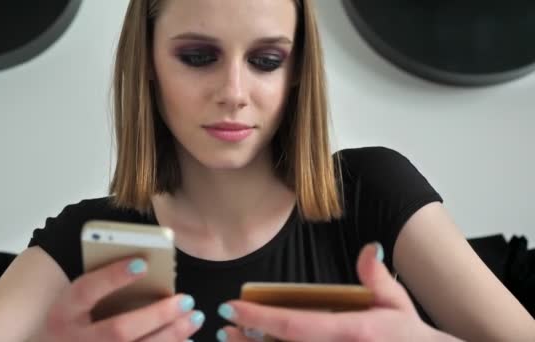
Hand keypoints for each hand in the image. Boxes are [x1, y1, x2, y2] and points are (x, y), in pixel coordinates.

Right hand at [32, 257, 203, 341]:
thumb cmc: (74, 318)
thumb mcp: (76, 300)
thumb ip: (102, 285)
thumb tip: (146, 266)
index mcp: (63, 312)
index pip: (86, 291)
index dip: (113, 277)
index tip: (143, 263)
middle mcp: (75, 340)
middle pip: (119, 330)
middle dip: (157, 315)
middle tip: (186, 299)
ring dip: (171, 335)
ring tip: (194, 317)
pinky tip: (187, 339)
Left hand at [215, 243, 460, 341]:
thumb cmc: (408, 336)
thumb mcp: (396, 303)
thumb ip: (377, 276)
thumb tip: (369, 249)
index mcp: (351, 332)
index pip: (296, 324)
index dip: (261, 316)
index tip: (233, 305)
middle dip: (248, 338)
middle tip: (223, 327)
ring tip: (230, 341)